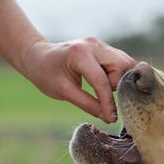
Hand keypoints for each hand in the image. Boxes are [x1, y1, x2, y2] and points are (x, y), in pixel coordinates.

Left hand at [0, 0, 135, 122]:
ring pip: (126, 63)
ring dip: (120, 80)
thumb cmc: (46, 74)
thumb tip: (108, 117)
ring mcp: (100, 44)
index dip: (108, 103)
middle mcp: (94, 45)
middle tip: (104, 96)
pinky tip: (106, 83)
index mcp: (80, 54)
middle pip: (122, 66)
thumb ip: (87, 104)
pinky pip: (121, 62)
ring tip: (104, 89)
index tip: (111, 118)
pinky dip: (118, 75)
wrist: (38, 56)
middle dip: (118, 85)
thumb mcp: (63, 92)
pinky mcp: (104, 48)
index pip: (102, 81)